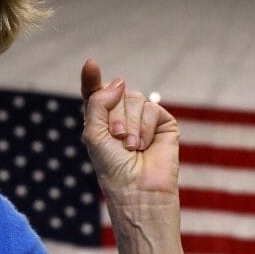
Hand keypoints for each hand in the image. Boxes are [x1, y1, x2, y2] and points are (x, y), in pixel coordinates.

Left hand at [80, 59, 179, 208]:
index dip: (92, 78)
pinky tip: (145, 146)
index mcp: (101, 120)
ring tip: (131, 147)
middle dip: (114, 117)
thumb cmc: (112, 167)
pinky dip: (145, 127)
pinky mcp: (163, 123)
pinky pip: (151, 108)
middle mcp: (122, 116)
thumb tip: (120, 82)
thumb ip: (98, 102)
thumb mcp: (94, 133)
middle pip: (115, 93)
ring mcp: (143, 119)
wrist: (137, 189)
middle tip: (117, 140)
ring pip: (133, 99)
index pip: (95, 93)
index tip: (91, 64)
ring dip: (129, 125)